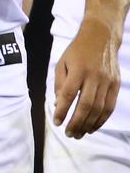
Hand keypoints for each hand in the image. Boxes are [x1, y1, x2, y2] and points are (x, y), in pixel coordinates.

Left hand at [53, 21, 121, 137]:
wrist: (101, 38)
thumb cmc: (77, 52)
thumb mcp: (62, 63)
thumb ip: (59, 84)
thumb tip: (58, 105)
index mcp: (78, 70)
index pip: (69, 94)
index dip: (62, 110)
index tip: (56, 122)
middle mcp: (94, 76)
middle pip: (86, 105)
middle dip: (76, 122)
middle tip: (69, 134)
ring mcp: (107, 81)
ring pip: (99, 109)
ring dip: (89, 124)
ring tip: (79, 134)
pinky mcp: (116, 85)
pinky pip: (109, 106)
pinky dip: (101, 119)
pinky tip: (93, 126)